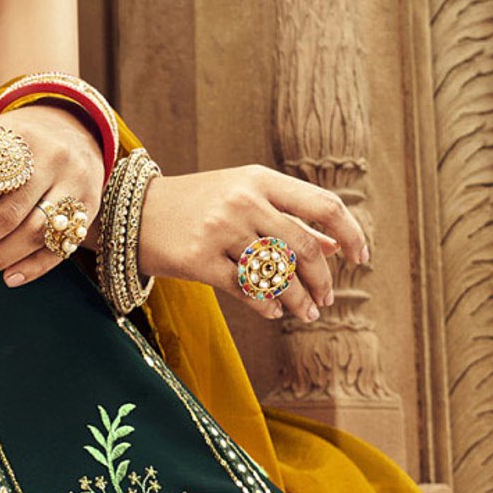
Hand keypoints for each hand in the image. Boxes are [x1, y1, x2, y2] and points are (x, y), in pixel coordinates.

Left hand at [0, 104, 106, 287]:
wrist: (71, 129)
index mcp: (17, 140)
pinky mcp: (90, 205)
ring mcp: (76, 183)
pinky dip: (34, 268)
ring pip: (35, 234)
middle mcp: (51, 160)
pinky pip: (62, 246)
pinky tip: (8, 278)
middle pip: (7, 216)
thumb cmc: (14, 145)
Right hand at [137, 165, 368, 321]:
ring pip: (278, 273)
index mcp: (259, 179)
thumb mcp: (243, 196)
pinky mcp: (198, 259)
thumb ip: (289, 215)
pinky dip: (266, 305)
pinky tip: (272, 310)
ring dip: (299, 300)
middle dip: (323, 279)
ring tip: (306, 313)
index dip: (351, 233)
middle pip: (306, 246)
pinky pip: (246, 290)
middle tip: (327, 298)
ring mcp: (220, 229)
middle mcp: (243, 201)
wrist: (132, 213)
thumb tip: (335, 243)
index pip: (324, 205)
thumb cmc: (197, 204)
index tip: (360, 258)